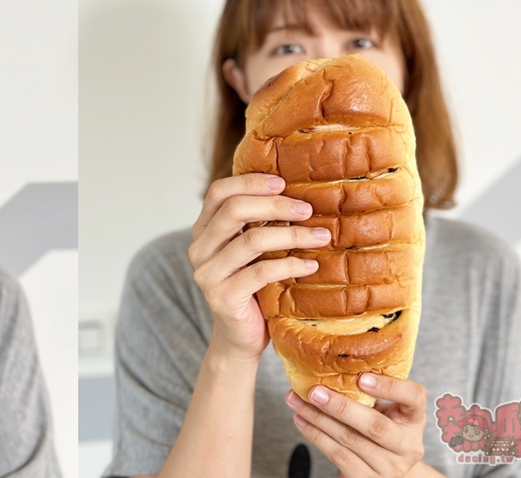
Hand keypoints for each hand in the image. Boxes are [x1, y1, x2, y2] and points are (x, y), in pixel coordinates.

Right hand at [189, 174, 330, 362]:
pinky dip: (290, 265)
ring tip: (321, 236)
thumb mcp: (249, 252)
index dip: (250, 182)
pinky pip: (261, 272)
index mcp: (203, 231)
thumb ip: (255, 225)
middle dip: (276, 205)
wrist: (239, 338)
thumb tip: (299, 194)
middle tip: (308, 209)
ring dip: (292, 235)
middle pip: (234, 210)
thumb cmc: (251, 289)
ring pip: (251, 240)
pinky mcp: (222, 297)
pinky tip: (310, 265)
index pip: (218, 193)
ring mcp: (207, 274)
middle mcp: (199, 249)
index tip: (283, 182)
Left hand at [286, 373, 426, 477]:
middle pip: (375, 426)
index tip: (363, 378)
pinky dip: (316, 436)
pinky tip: (302, 421)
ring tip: (296, 401)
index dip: (390, 387)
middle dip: (340, 407)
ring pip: (350, 440)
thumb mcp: (385, 407)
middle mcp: (408, 445)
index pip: (414, 397)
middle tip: (314, 391)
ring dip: (318, 419)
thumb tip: (328, 360)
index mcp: (415, 417)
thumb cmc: (380, 425)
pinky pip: (339, 456)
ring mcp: (390, 467)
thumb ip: (369, 389)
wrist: (385, 465)